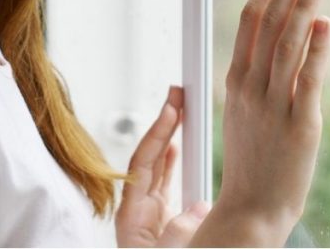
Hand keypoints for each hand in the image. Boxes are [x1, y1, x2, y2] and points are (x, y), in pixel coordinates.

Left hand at [115, 86, 211, 246]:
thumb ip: (179, 233)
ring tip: (182, 111)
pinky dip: (178, 163)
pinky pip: (170, 185)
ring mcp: (151, 216)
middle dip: (165, 125)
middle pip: (151, 159)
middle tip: (178, 96)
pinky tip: (184, 147)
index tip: (171, 108)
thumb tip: (198, 209)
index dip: (158, 133)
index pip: (144, 164)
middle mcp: (139, 213)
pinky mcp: (164, 223)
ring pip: (161, 169)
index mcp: (132, 220)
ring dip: (172, 139)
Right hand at [200, 0, 329, 244]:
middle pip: (268, 21)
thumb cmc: (253, 161)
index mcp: (237, 80)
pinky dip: (316, 50)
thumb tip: (275, 40)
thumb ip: (257, 74)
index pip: (251, 20)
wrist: (252, 209)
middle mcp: (251, 86)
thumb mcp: (244, 111)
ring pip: (286, 43)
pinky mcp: (299, 124)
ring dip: (302, 4)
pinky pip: (307, 80)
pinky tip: (325, 22)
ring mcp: (274, 105)